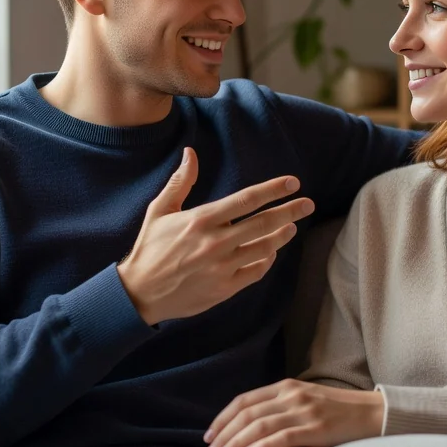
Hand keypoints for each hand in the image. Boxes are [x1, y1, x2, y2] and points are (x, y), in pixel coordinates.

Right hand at [117, 148, 314, 324]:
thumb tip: (191, 152)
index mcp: (202, 220)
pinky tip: (271, 252)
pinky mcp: (224, 289)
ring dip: (282, 235)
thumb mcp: (160, 211)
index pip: (246, 200)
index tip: (293, 182)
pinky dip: (267, 260)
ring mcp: (222, 268)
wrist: (139, 294)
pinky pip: (255, 272)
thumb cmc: (149, 248)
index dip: (273, 190)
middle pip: (264, 223)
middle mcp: (216, 243)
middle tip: (308, 204)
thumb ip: (180, 182)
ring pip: (264, 248)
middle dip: (290, 211)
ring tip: (291, 227)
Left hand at [204, 379, 384, 446]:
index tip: (209, 435)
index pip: (244, 400)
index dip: (223, 418)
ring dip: (236, 442)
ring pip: (260, 425)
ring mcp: (303, 410)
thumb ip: (281, 408)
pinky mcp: (315, 428)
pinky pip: (283, 436)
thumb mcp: (305, 402)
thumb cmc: (337, 413)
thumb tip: (252, 426)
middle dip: (224, 433)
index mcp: (286, 387)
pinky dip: (262, 446)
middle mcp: (291, 395)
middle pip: (247, 413)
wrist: (372, 413)